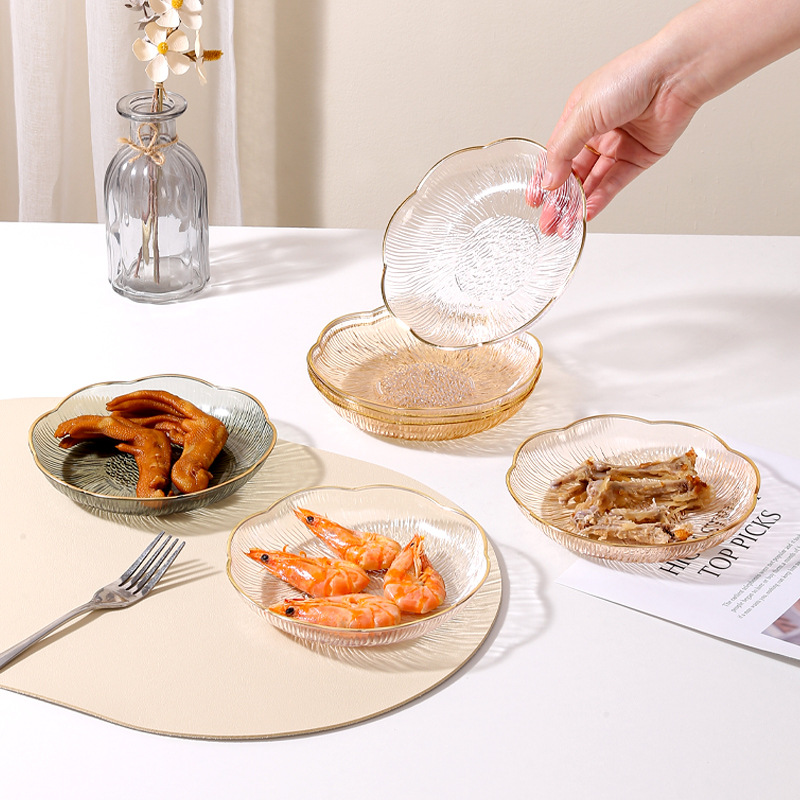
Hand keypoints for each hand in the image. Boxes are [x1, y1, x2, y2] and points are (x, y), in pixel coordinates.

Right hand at [543, 41, 700, 219]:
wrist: (674, 75)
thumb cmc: (630, 77)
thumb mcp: (583, 113)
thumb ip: (563, 150)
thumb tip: (549, 180)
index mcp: (579, 116)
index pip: (557, 154)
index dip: (546, 178)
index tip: (535, 199)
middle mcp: (597, 132)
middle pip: (573, 173)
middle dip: (560, 199)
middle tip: (548, 221)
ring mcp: (618, 146)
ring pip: (593, 182)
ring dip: (579, 204)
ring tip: (565, 224)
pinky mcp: (638, 158)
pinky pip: (615, 183)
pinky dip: (601, 198)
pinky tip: (588, 212)